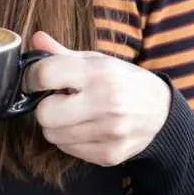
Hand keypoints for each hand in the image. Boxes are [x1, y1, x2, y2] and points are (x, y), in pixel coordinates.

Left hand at [25, 31, 171, 166]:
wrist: (161, 111)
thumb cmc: (123, 82)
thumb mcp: (97, 61)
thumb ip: (62, 54)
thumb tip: (35, 40)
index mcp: (101, 73)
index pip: (46, 75)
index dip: (33, 78)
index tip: (36, 80)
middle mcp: (106, 103)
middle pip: (44, 113)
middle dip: (46, 106)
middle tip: (59, 100)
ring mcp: (109, 132)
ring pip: (53, 135)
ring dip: (57, 125)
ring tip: (74, 114)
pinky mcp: (109, 154)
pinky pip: (68, 150)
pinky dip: (70, 139)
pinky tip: (86, 128)